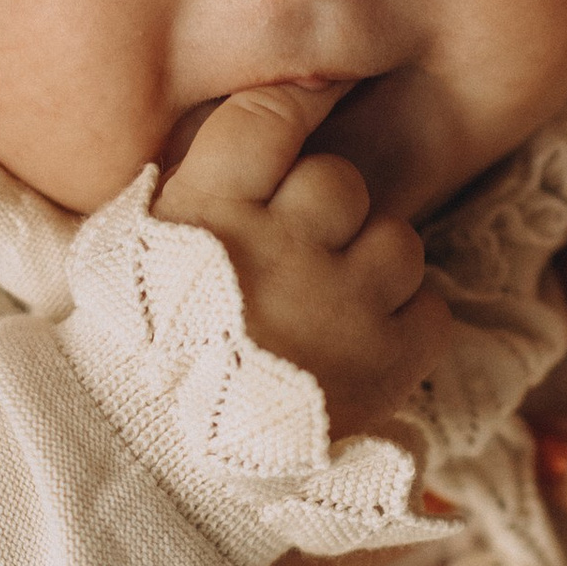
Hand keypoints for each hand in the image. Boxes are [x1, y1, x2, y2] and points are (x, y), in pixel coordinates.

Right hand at [155, 85, 450, 440]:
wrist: (162, 465)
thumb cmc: (150, 349)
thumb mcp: (135, 248)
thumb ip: (201, 179)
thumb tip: (275, 101)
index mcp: (207, 212)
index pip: (269, 117)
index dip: (297, 104)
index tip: (314, 103)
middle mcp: (279, 248)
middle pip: (339, 181)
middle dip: (327, 213)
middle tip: (300, 259)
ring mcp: (339, 305)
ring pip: (396, 240)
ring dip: (373, 268)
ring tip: (333, 309)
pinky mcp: (387, 363)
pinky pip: (431, 308)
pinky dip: (407, 324)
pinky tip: (362, 344)